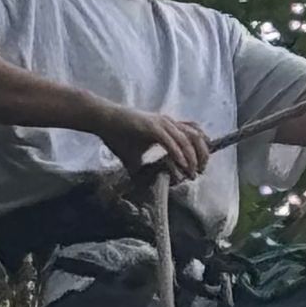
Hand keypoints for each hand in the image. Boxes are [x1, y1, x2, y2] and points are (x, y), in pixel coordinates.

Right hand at [93, 101, 211, 182]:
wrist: (102, 120)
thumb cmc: (117, 135)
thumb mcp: (136, 155)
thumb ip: (145, 166)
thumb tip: (145, 186)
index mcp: (168, 127)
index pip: (194, 134)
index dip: (202, 150)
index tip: (201, 167)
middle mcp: (168, 123)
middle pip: (196, 136)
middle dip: (203, 155)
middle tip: (200, 172)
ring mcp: (160, 124)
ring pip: (186, 139)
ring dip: (192, 157)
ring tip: (193, 172)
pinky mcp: (151, 127)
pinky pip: (170, 141)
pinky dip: (178, 154)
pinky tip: (182, 165)